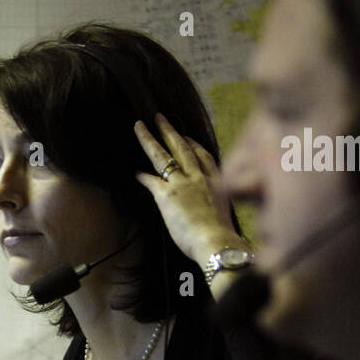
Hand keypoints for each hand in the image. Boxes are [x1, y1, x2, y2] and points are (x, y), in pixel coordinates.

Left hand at [133, 113, 247, 271]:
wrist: (216, 241)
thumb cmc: (222, 236)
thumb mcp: (224, 215)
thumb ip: (215, 208)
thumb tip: (210, 215)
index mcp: (217, 182)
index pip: (205, 157)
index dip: (194, 145)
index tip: (187, 137)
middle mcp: (200, 178)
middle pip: (183, 148)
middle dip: (171, 131)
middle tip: (159, 118)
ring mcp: (183, 183)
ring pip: (164, 155)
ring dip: (150, 139)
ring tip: (140, 126)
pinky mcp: (168, 194)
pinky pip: (151, 181)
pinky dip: (143, 177)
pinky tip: (135, 173)